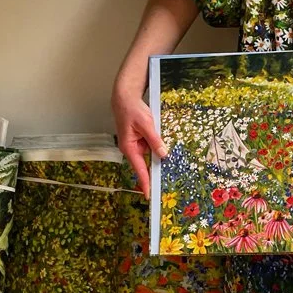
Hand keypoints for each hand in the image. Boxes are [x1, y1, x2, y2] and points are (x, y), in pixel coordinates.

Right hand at [113, 82, 167, 199]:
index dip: (145, 182)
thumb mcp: (146, 124)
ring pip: (151, 153)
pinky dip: (156, 143)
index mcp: (129, 147)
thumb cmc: (132, 110)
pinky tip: (156, 134)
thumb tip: (163, 155)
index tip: (148, 194)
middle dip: (156, 166)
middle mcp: (132, 149)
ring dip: (157, 149)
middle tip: (166, 177)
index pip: (139, 169)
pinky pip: (151, 146)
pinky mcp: (141, 140)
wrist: (125, 98)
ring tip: (156, 136)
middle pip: (146, 163)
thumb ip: (155, 140)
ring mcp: (136, 145)